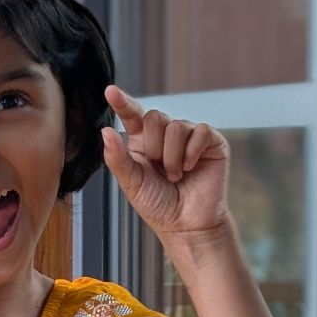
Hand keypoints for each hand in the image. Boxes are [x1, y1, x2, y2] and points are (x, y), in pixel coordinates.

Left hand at [100, 85, 229, 238]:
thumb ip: (117, 159)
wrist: (186, 224)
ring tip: (176, 176)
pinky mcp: (211, 141)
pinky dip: (191, 153)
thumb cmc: (158, 205)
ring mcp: (190, 135)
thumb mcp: (131, 184)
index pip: (133, 115)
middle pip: (155, 117)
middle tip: (160, 171)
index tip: (110, 91)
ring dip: (172, 157)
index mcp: (143, 141)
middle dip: (154, 147)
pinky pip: (199, 131)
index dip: (123, 102)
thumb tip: (105, 130)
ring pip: (177, 126)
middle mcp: (166, 134)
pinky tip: (191, 169)